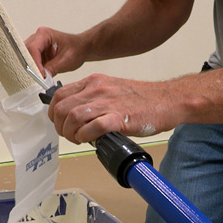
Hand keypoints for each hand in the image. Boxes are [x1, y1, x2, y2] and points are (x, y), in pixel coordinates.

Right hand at [24, 27, 87, 77]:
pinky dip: (35, 68)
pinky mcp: (37, 52)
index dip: (34, 63)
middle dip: (31, 66)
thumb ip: (53, 68)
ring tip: (41, 76)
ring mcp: (36, 44)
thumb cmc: (77, 49)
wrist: (82, 48)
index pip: (33, 49)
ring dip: (33, 67)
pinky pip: (31, 61)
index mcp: (45, 34)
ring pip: (27, 58)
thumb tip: (42, 77)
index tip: (39, 74)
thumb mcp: (66, 61)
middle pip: (26, 53)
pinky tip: (42, 74)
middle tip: (38, 77)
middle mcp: (38, 37)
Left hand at [47, 73, 178, 143]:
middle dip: (60, 127)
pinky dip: (86, 136)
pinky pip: (92, 127)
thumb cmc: (142, 99)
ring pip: (73, 117)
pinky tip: (91, 140)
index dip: (54, 113)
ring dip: (71, 134)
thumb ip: (93, 99)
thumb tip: (77, 118)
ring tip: (79, 140)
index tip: (60, 124)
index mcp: (94, 81)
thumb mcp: (112, 90)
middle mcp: (97, 89)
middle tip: (70, 136)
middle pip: (62, 108)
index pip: (59, 95)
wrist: (167, 100)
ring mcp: (108, 102)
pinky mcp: (119, 117)